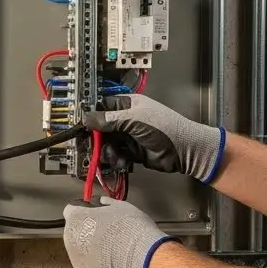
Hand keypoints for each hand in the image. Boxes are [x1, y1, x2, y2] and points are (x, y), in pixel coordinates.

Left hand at [62, 196, 176, 267]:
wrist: (143, 259)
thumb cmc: (133, 230)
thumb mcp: (121, 206)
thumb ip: (106, 204)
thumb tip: (103, 203)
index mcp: (76, 218)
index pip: (71, 210)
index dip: (83, 211)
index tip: (92, 213)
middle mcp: (71, 239)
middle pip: (74, 232)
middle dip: (87, 231)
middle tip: (106, 232)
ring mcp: (76, 260)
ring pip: (80, 252)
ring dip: (91, 250)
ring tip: (112, 249)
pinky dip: (97, 266)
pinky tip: (112, 262)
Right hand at [83, 94, 226, 182]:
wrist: (185, 150)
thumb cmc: (164, 128)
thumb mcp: (134, 120)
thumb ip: (108, 120)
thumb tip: (87, 118)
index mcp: (128, 105)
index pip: (103, 107)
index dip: (91, 116)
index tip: (81, 126)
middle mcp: (128, 120)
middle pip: (103, 128)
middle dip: (97, 138)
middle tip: (92, 146)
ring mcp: (131, 137)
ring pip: (109, 143)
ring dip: (108, 151)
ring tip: (114, 155)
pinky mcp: (133, 152)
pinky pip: (117, 155)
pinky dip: (117, 159)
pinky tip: (122, 162)